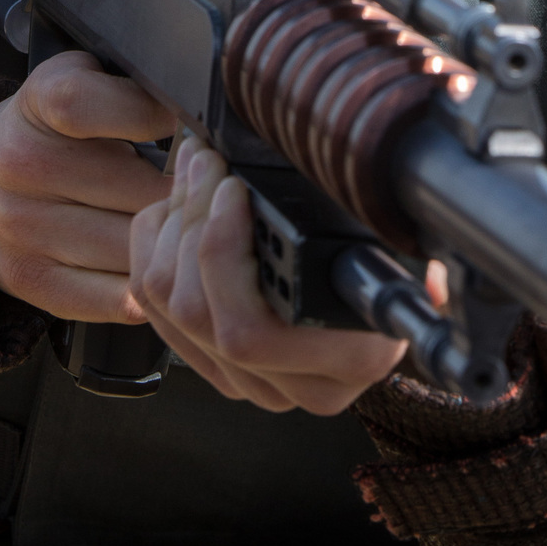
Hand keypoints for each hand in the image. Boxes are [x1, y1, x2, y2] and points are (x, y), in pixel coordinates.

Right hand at [0, 50, 173, 320]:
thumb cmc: (53, 131)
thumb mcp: (78, 81)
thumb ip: (129, 86)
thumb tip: (195, 113)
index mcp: (36, 103)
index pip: (87, 106)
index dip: (148, 115)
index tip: (187, 127)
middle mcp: (20, 165)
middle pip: (135, 190)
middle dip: (187, 194)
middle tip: (211, 192)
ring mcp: (21, 228)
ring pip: (133, 248)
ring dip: (174, 243)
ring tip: (192, 229)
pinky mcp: (31, 280)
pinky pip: (113, 298)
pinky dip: (149, 289)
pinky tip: (161, 268)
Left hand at [128, 139, 406, 414]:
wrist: (378, 289)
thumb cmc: (389, 248)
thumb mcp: (394, 231)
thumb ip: (380, 221)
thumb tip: (382, 209)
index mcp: (352, 357)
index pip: (248, 332)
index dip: (223, 252)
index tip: (232, 186)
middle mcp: (296, 384)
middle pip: (195, 311)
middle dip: (191, 217)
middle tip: (207, 161)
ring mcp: (248, 382)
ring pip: (167, 305)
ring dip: (172, 225)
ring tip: (198, 172)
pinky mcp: (211, 363)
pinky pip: (151, 303)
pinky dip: (154, 245)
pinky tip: (180, 211)